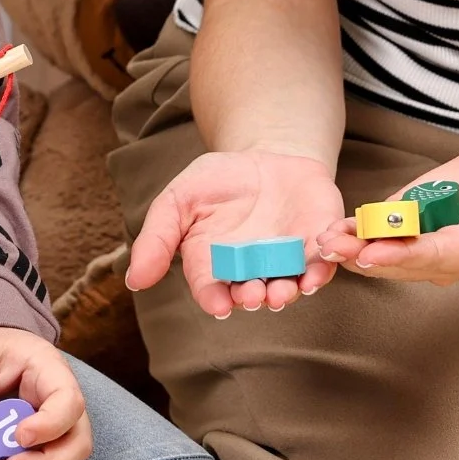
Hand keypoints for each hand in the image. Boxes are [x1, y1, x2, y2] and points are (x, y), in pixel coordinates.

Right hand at [126, 149, 344, 319]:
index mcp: (216, 265)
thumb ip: (158, 237)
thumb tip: (134, 280)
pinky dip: (323, 268)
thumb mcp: (179, 199)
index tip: (218, 304)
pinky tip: (317, 268)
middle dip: (255, 298)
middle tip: (255, 296)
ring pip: (290, 285)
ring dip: (288, 292)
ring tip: (282, 292)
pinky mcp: (318, 243)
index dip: (215, 299)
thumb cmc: (218, 182)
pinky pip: (324, 262)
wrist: (265, 155)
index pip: (213, 290)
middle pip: (253, 294)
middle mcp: (253, 271)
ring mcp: (287, 260)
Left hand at [316, 141, 458, 285]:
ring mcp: (427, 244)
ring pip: (387, 253)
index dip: (404, 256)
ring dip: (354, 249)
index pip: (437, 256)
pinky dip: (356, 233)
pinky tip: (331, 230)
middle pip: (403, 262)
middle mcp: (448, 257)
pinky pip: (383, 235)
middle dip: (366, 256)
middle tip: (332, 250)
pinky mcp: (413, 227)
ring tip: (323, 242)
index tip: (372, 254)